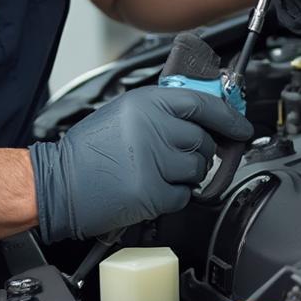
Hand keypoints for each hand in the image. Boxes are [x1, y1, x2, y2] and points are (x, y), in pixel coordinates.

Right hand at [30, 86, 252, 241]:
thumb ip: (162, 110)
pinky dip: (172, 197)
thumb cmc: (89, 151)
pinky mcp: (152, 192)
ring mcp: (154, 161)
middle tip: (174, 157)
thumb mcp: (125, 113)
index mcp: (147, 103)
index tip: (242, 127)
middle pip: (204, 140)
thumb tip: (202, 117)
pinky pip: (183, 196)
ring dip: (184, 175)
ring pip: (197, 170)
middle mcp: (153, 127)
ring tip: (154, 172)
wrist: (57, 183)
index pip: (203, 104)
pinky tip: (148, 189)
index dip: (229, 116)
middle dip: (197, 152)